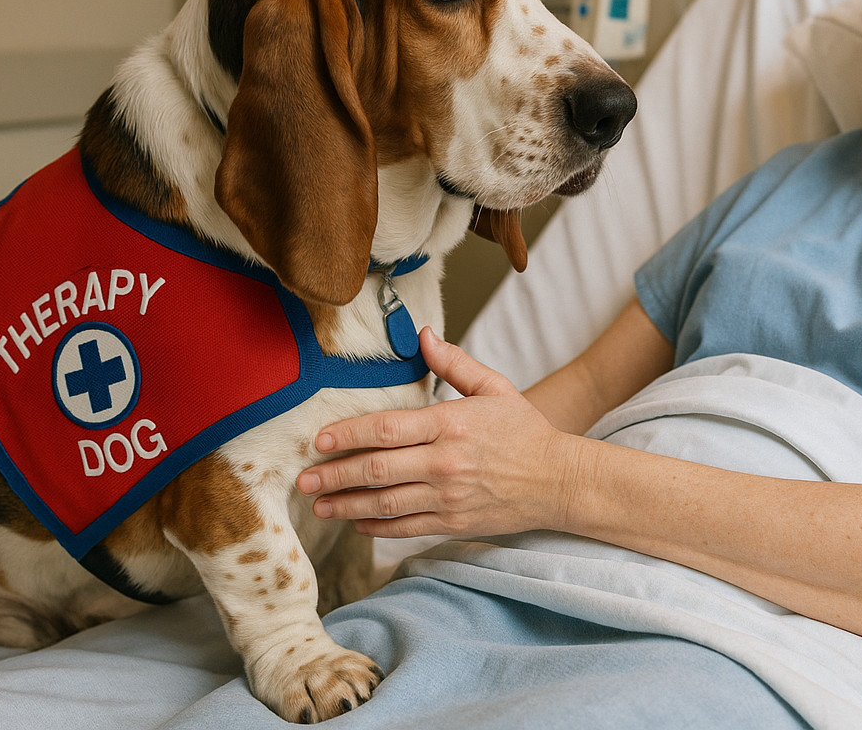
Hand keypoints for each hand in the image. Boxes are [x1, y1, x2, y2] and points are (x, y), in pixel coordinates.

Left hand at [297, 327, 582, 537]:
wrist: (559, 480)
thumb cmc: (525, 431)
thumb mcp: (494, 388)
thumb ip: (454, 363)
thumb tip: (422, 334)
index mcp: (450, 424)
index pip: (386, 429)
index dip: (346, 434)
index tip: (318, 440)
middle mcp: (444, 462)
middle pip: (376, 469)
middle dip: (333, 475)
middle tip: (303, 479)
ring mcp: (448, 497)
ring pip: (384, 503)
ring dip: (345, 505)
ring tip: (319, 505)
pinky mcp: (453, 523)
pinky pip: (405, 528)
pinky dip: (376, 527)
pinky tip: (355, 522)